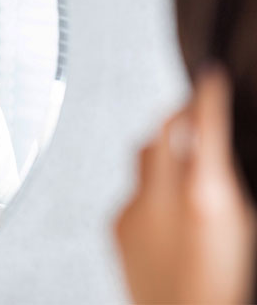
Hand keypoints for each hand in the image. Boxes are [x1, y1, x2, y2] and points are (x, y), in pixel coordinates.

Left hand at [114, 65, 255, 303]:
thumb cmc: (228, 285)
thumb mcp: (244, 227)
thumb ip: (227, 184)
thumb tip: (219, 154)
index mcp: (204, 197)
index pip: (204, 126)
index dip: (208, 94)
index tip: (210, 76)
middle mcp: (161, 198)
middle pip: (162, 130)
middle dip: (178, 114)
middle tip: (193, 111)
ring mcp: (132, 210)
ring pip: (144, 158)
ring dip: (163, 151)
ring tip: (183, 162)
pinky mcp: (115, 225)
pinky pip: (132, 191)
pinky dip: (149, 189)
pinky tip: (166, 211)